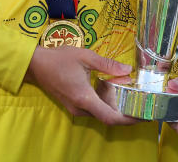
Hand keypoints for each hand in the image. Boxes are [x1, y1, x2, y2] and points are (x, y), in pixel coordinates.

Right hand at [24, 46, 138, 125]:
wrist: (35, 65)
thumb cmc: (59, 59)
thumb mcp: (85, 56)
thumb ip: (107, 64)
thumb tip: (127, 68)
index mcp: (84, 98)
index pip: (110, 117)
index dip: (128, 120)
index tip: (142, 115)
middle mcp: (80, 108)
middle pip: (107, 117)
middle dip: (125, 112)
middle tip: (140, 102)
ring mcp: (75, 109)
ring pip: (100, 113)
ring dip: (114, 106)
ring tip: (128, 93)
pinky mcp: (72, 105)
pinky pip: (92, 109)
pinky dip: (104, 102)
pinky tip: (110, 88)